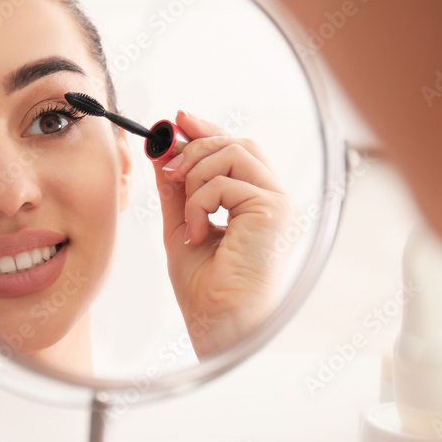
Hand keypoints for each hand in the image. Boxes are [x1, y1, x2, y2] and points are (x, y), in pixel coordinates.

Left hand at [153, 111, 300, 358]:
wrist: (219, 321)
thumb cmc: (205, 288)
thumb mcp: (181, 225)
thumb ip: (175, 189)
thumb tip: (162, 150)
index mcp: (257, 204)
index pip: (237, 150)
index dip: (206, 129)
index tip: (176, 120)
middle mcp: (274, 200)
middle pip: (238, 143)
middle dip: (195, 147)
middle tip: (167, 169)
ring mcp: (279, 204)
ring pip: (233, 152)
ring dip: (196, 175)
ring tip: (187, 214)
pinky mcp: (275, 211)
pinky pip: (227, 181)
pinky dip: (200, 202)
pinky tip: (197, 232)